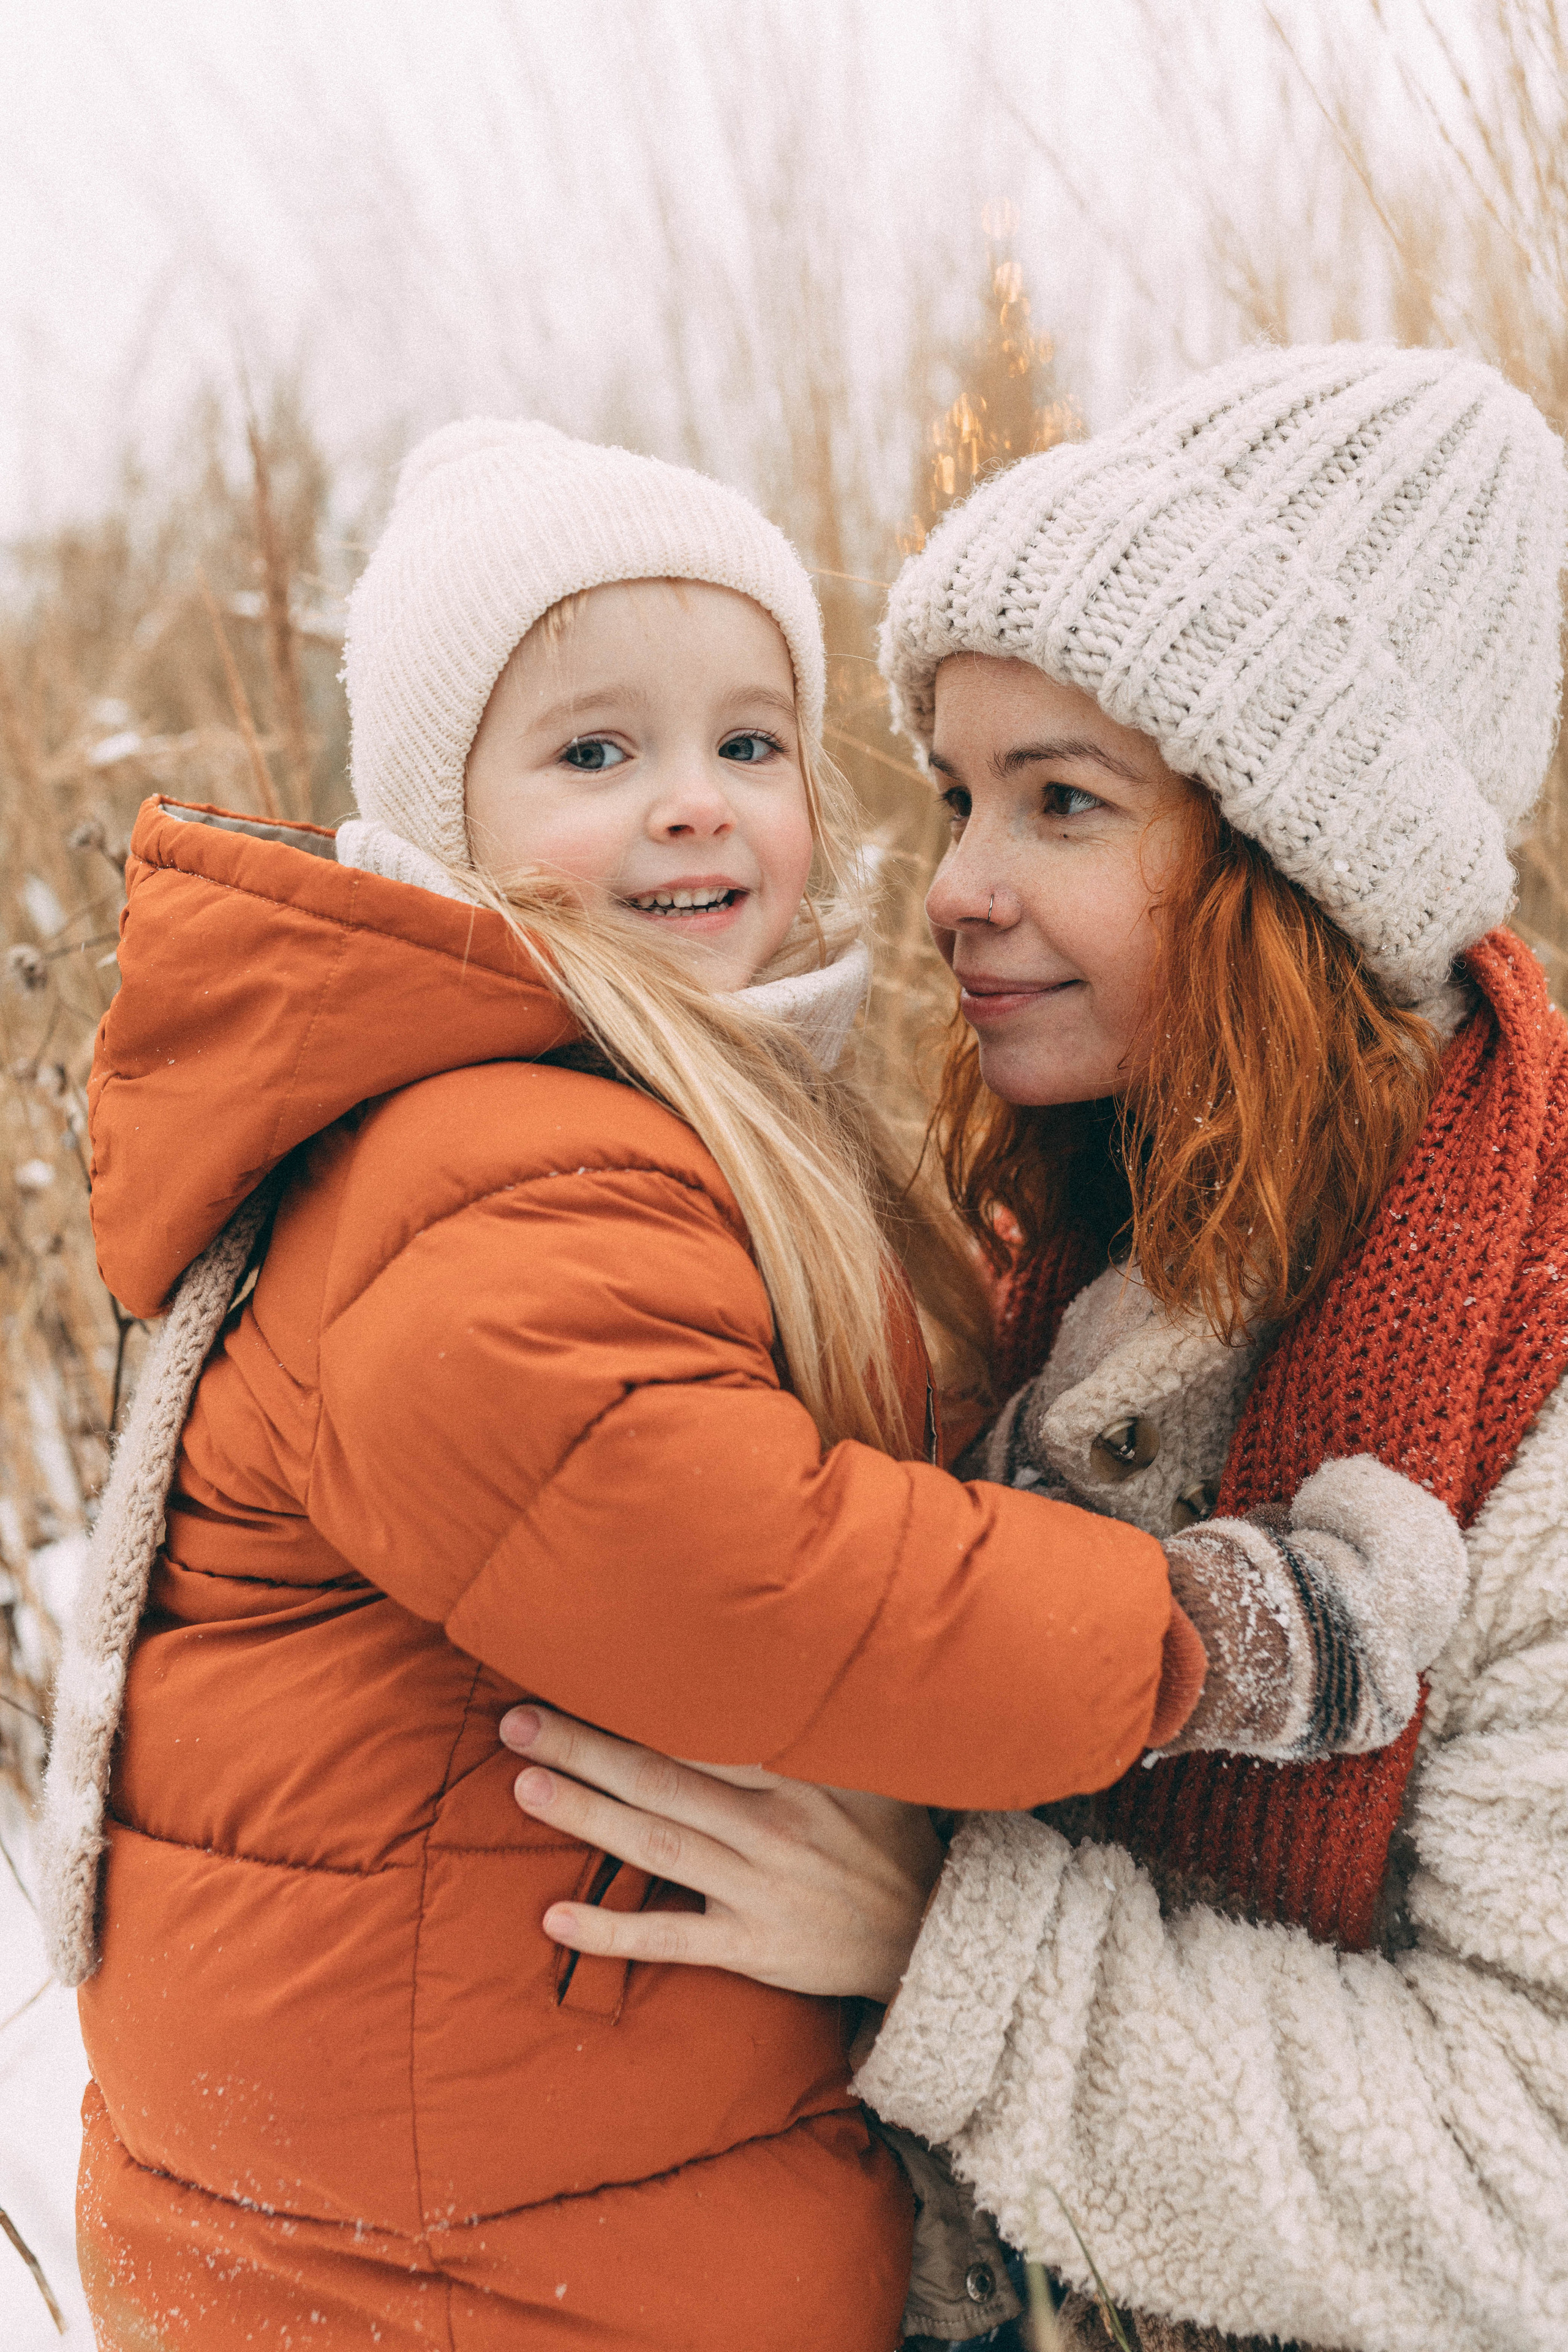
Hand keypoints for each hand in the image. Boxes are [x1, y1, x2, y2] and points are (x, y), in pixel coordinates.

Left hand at [500, 1706, 943, 2001]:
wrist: (931, 1938)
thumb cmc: (884, 1842)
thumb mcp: (865, 1771)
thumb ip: (808, 1730)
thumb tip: (759, 1664)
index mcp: (794, 1776)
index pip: (699, 1731)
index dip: (636, 1705)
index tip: (580, 1673)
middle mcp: (771, 1827)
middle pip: (660, 1779)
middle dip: (585, 1748)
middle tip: (518, 1723)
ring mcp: (758, 1889)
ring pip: (656, 1845)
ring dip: (586, 1816)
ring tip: (525, 1787)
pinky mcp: (752, 1948)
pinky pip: (671, 1938)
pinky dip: (612, 1930)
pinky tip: (556, 1917)